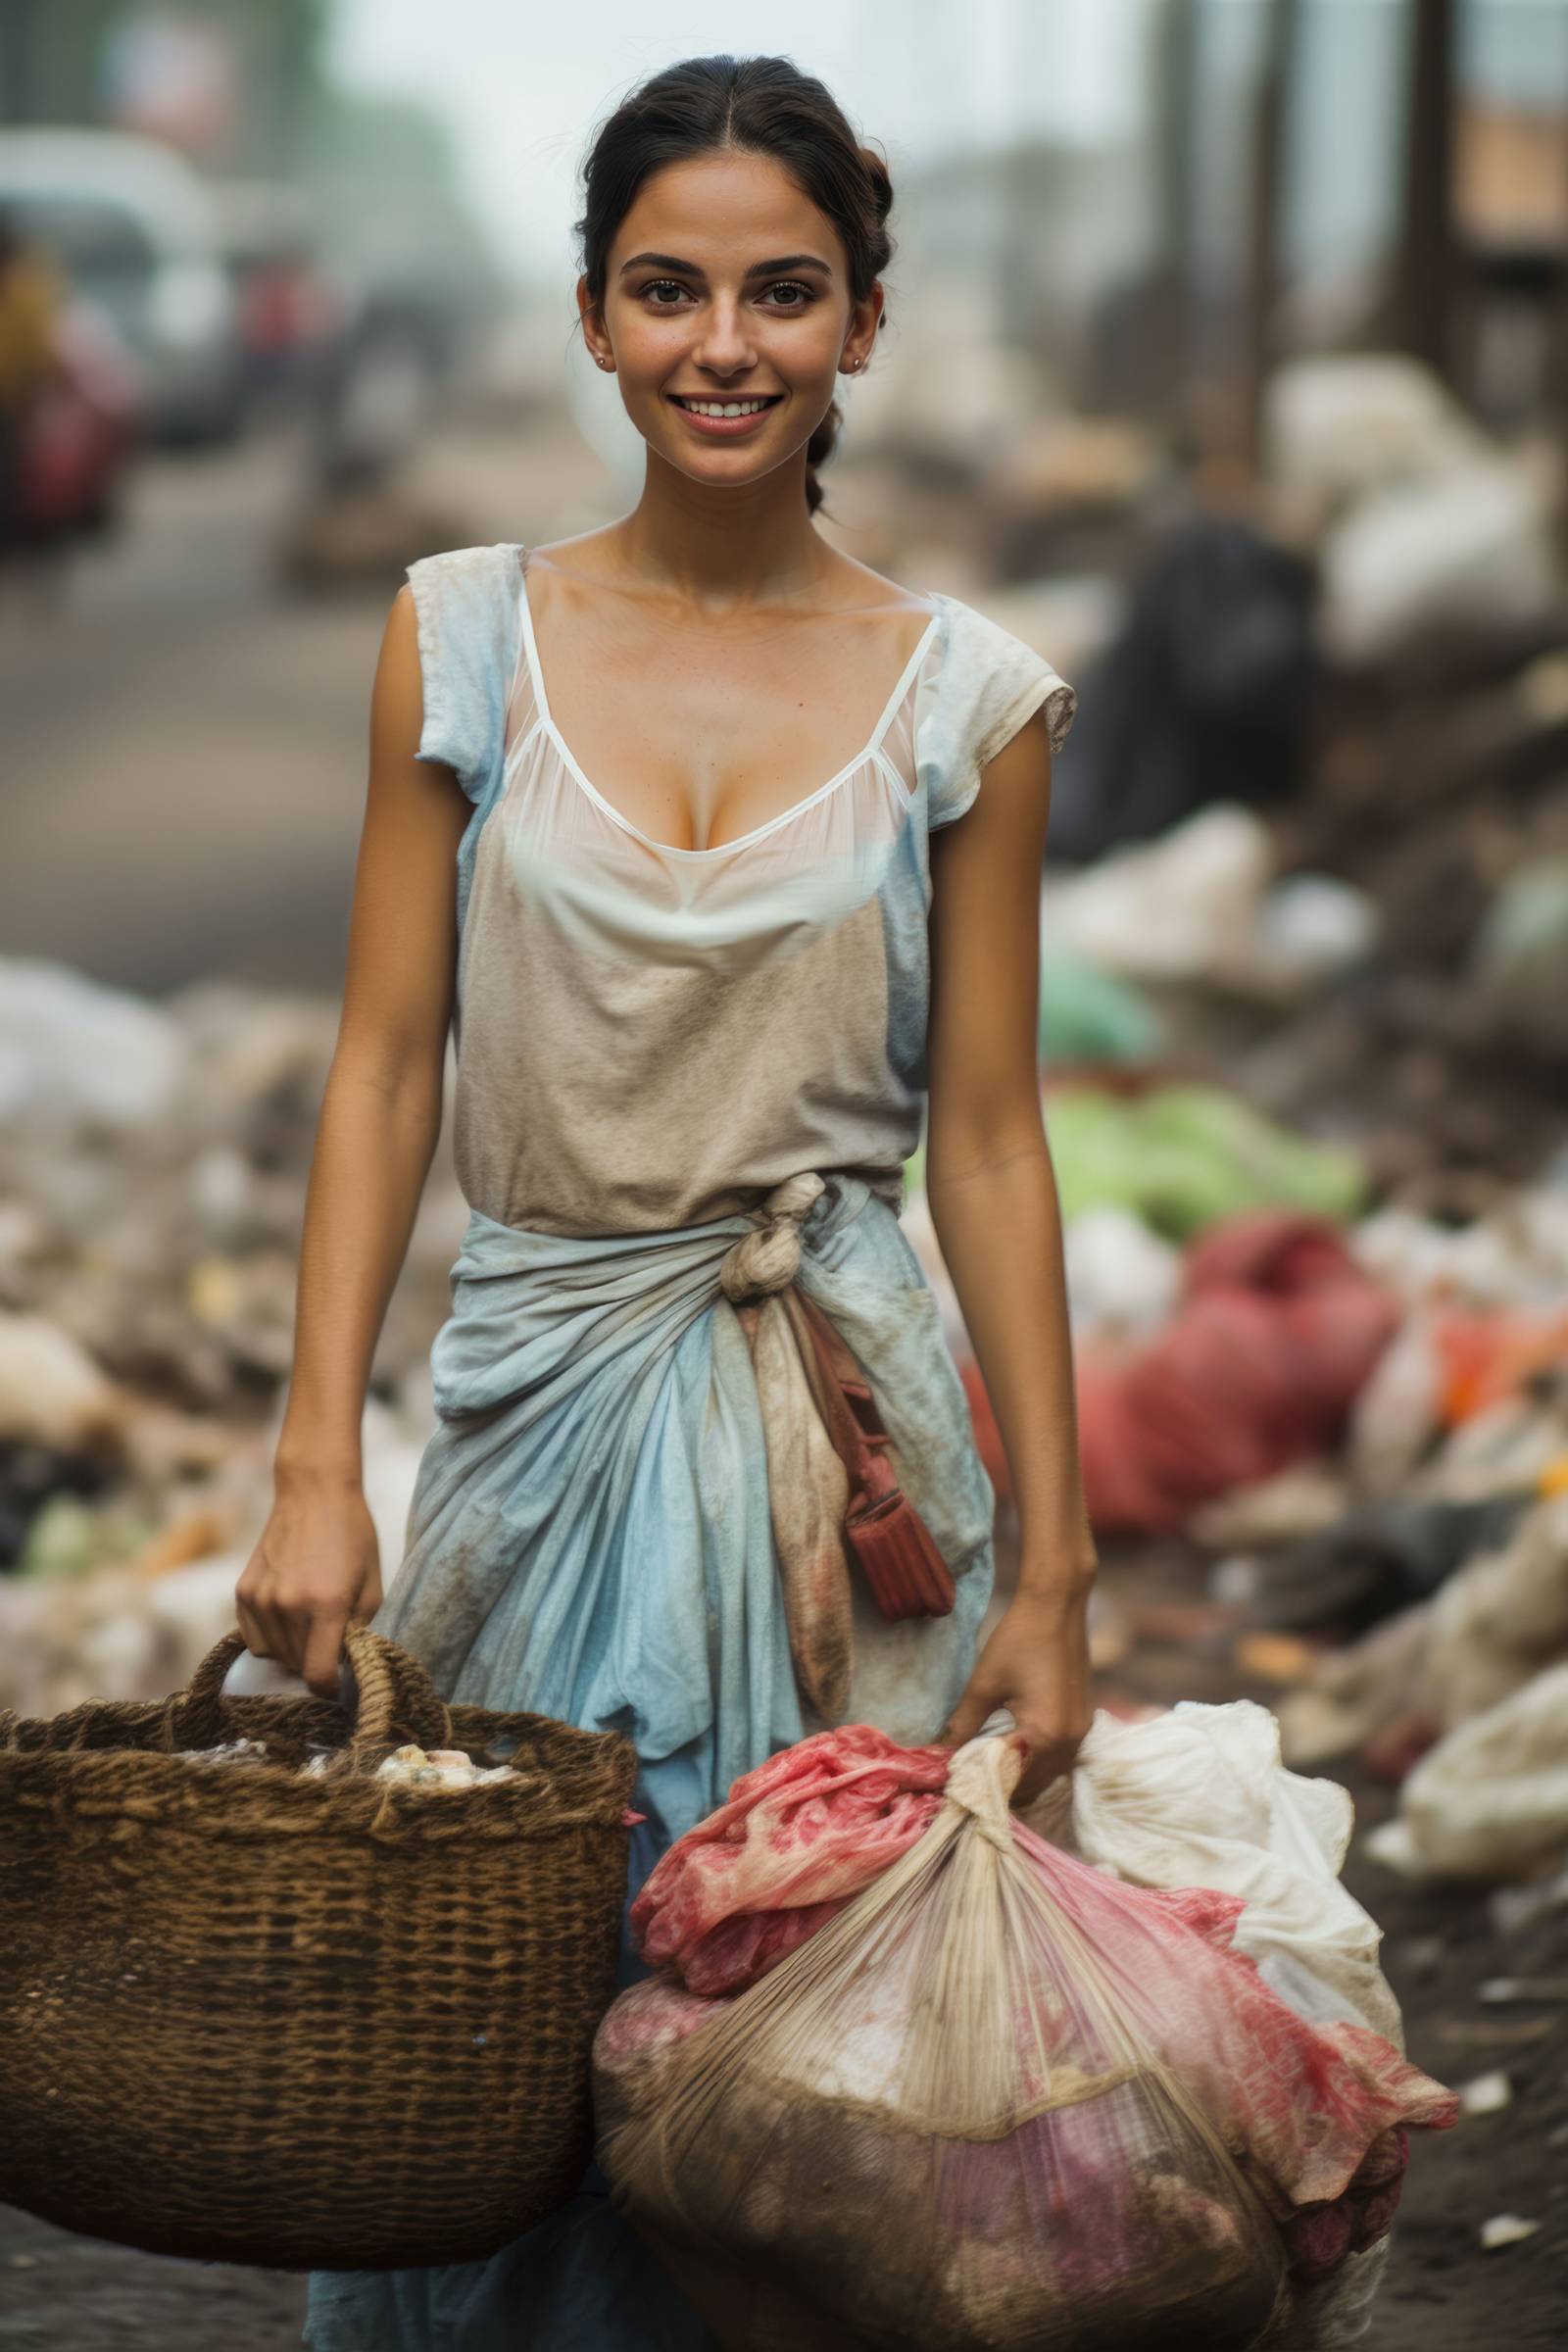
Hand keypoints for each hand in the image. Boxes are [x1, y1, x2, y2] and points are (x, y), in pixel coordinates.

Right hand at [235, 1474, 382, 1697]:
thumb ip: (360, 1631)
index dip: (329, 1689)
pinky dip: (272, 1637)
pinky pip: (254, 1638)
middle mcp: (288, 1605)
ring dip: (293, 1651)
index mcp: (326, 1605)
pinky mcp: (242, 1592)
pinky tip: (288, 1615)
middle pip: (297, 1666)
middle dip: (316, 1664)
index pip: (318, 1675)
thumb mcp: (372, 1585)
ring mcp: (260, 1599)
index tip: (337, 1687)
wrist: (314, 1493)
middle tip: (330, 1643)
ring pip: (274, 1655)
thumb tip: (347, 1667)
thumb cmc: (352, 1537)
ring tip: (311, 1623)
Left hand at [939, 1584, 1092, 1804]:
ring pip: (1051, 1772)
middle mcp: (1070, 1741)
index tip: (962, 1786)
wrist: (1056, 1606)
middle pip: (1036, 1785)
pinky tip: (1017, 1746)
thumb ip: (963, 1725)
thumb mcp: (983, 1685)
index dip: (986, 1788)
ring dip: (1024, 1774)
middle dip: (1006, 1786)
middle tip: (973, 1779)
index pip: (1014, 1784)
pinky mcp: (1084, 1719)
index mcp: (1045, 1735)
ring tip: (992, 1766)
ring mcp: (1081, 1730)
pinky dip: (1039, 1759)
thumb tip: (940, 1754)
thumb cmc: (1018, 1641)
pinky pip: (1061, 1754)